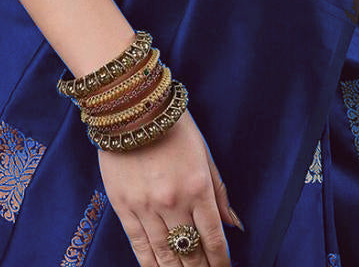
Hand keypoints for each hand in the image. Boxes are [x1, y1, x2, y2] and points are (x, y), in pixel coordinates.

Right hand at [97, 108, 242, 265]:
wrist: (132, 107)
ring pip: (165, 255)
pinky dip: (150, 264)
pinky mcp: (124, 207)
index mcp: (198, 187)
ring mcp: (146, 207)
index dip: (221, 261)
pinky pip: (139, 246)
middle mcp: (173, 202)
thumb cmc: (174, 126)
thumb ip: (219, 191)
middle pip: (190, 252)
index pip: (214, 238)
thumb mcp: (204, 153)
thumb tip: (234, 224)